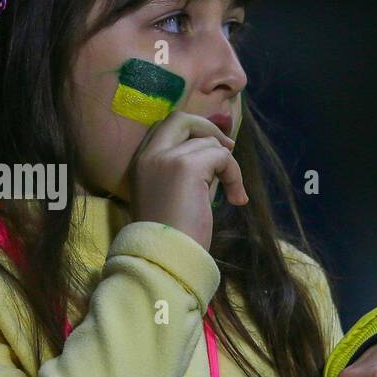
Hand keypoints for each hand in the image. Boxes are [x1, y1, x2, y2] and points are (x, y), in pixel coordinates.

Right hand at [129, 112, 246, 249]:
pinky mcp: (186, 166)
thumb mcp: (173, 195)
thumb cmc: (171, 236)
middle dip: (208, 129)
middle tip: (227, 150)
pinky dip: (234, 175)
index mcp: (140, 163)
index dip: (192, 131)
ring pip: (208, 142)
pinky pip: (222, 156)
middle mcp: (149, 155)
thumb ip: (186, 170)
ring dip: (226, 165)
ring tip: (231, 194)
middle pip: (181, 118)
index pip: (165, 128)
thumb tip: (217, 150)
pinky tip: (236, 199)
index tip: (212, 149)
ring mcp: (166, 158)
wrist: (165, 258)